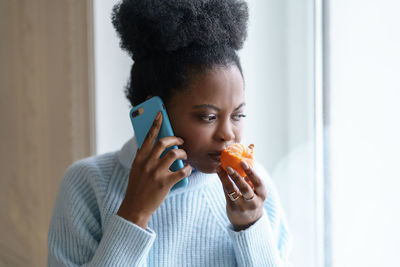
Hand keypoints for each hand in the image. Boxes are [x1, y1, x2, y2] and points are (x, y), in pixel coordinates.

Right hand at [117, 112, 191, 228]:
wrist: (135, 207)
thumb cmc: (137, 187)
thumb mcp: (136, 170)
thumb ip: (142, 157)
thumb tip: (147, 145)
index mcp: (139, 159)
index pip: (148, 137)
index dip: (155, 124)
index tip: (160, 114)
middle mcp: (147, 163)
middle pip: (163, 143)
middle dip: (175, 139)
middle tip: (180, 141)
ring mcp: (156, 173)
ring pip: (174, 154)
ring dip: (183, 153)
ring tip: (184, 156)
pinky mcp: (165, 183)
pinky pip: (182, 171)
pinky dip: (188, 169)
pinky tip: (188, 169)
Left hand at [216, 160, 266, 230]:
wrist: (248, 221)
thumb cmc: (252, 197)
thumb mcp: (255, 188)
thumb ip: (251, 170)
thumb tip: (251, 147)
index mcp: (262, 194)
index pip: (258, 182)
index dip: (251, 172)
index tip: (243, 161)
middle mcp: (254, 202)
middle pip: (245, 189)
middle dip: (237, 177)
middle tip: (228, 166)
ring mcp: (243, 207)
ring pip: (234, 191)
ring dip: (226, 179)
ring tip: (220, 168)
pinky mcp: (233, 209)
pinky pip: (227, 194)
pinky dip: (223, 182)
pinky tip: (219, 173)